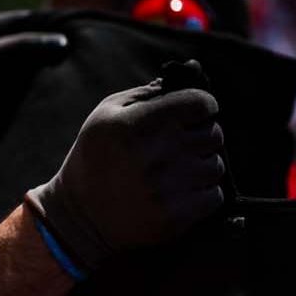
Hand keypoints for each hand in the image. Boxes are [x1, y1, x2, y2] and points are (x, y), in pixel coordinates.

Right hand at [25, 66, 225, 272]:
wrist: (79, 217)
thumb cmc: (94, 157)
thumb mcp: (106, 114)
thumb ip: (146, 93)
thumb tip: (189, 77)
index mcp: (135, 124)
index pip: (200, 103)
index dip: (202, 105)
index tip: (194, 114)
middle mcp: (153, 154)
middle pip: (214, 134)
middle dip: (202, 136)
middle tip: (181, 146)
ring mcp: (166, 188)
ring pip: (216, 166)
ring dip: (202, 166)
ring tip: (177, 172)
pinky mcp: (174, 217)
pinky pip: (213, 196)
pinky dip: (203, 194)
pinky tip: (180, 193)